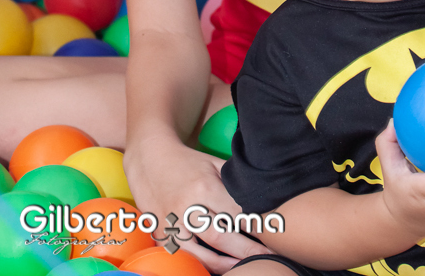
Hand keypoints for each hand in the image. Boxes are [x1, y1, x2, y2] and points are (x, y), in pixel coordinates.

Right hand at [124, 135, 268, 272]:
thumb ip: (235, 182)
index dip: (257, 225)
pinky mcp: (160, 236)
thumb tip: (263, 194)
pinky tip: (220, 266)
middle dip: (249, 250)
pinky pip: (184, 257)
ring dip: (227, 264)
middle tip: (271, 257)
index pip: (237, 212)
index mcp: (204, 188)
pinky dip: (203, 264)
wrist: (149, 158)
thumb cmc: (187, 161)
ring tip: (247, 267)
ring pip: (202, 255)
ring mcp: (171, 225)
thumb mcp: (214, 163)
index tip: (275, 233)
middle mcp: (187, 209)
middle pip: (223, 238)